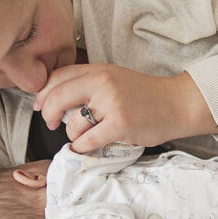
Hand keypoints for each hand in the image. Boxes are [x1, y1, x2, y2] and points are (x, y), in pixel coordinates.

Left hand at [33, 63, 215, 151]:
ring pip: (72, 124)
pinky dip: (81, 148)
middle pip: (57, 98)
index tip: (40, 105)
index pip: (58, 77)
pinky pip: (88, 141)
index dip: (43, 93)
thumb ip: (89, 84)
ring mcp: (111, 104)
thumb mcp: (114, 79)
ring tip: (84, 136)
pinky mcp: (120, 124)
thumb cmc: (145, 95)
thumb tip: (56, 100)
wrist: (177, 104)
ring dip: (72, 135)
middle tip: (50, 123)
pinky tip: (85, 148)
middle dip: (48, 114)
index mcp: (99, 70)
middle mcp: (102, 83)